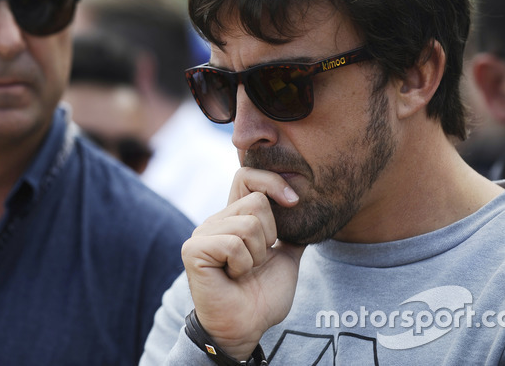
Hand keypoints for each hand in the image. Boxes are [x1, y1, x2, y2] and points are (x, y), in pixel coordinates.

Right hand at [181, 167, 304, 359]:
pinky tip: (232, 277)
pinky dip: (242, 265)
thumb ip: (290, 233)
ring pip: (248, 224)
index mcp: (234, 218)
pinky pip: (233, 243)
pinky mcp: (194, 250)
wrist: (247, 326)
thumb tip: (310, 211)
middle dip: (269, 237)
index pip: (247, 177)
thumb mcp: (285, 257)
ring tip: (243, 271)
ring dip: (256, 255)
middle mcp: (215, 220)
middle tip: (256, 261)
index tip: (294, 201)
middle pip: (257, 202)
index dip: (272, 182)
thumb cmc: (262, 297)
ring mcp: (202, 233)